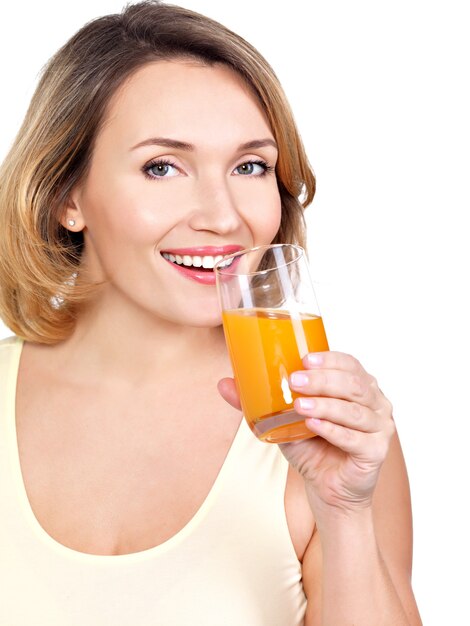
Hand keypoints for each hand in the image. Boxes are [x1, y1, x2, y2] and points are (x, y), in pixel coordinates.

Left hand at [218, 351, 395, 515]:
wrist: (328, 490)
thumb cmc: (312, 448)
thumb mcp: (283, 420)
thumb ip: (258, 402)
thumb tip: (223, 383)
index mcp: (358, 386)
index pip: (349, 364)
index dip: (329, 359)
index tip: (304, 358)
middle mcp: (375, 402)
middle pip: (353, 384)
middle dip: (323, 380)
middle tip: (295, 380)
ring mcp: (380, 427)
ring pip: (353, 410)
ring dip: (325, 405)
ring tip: (299, 405)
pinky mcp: (376, 452)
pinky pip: (355, 438)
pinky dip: (333, 431)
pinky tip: (313, 426)